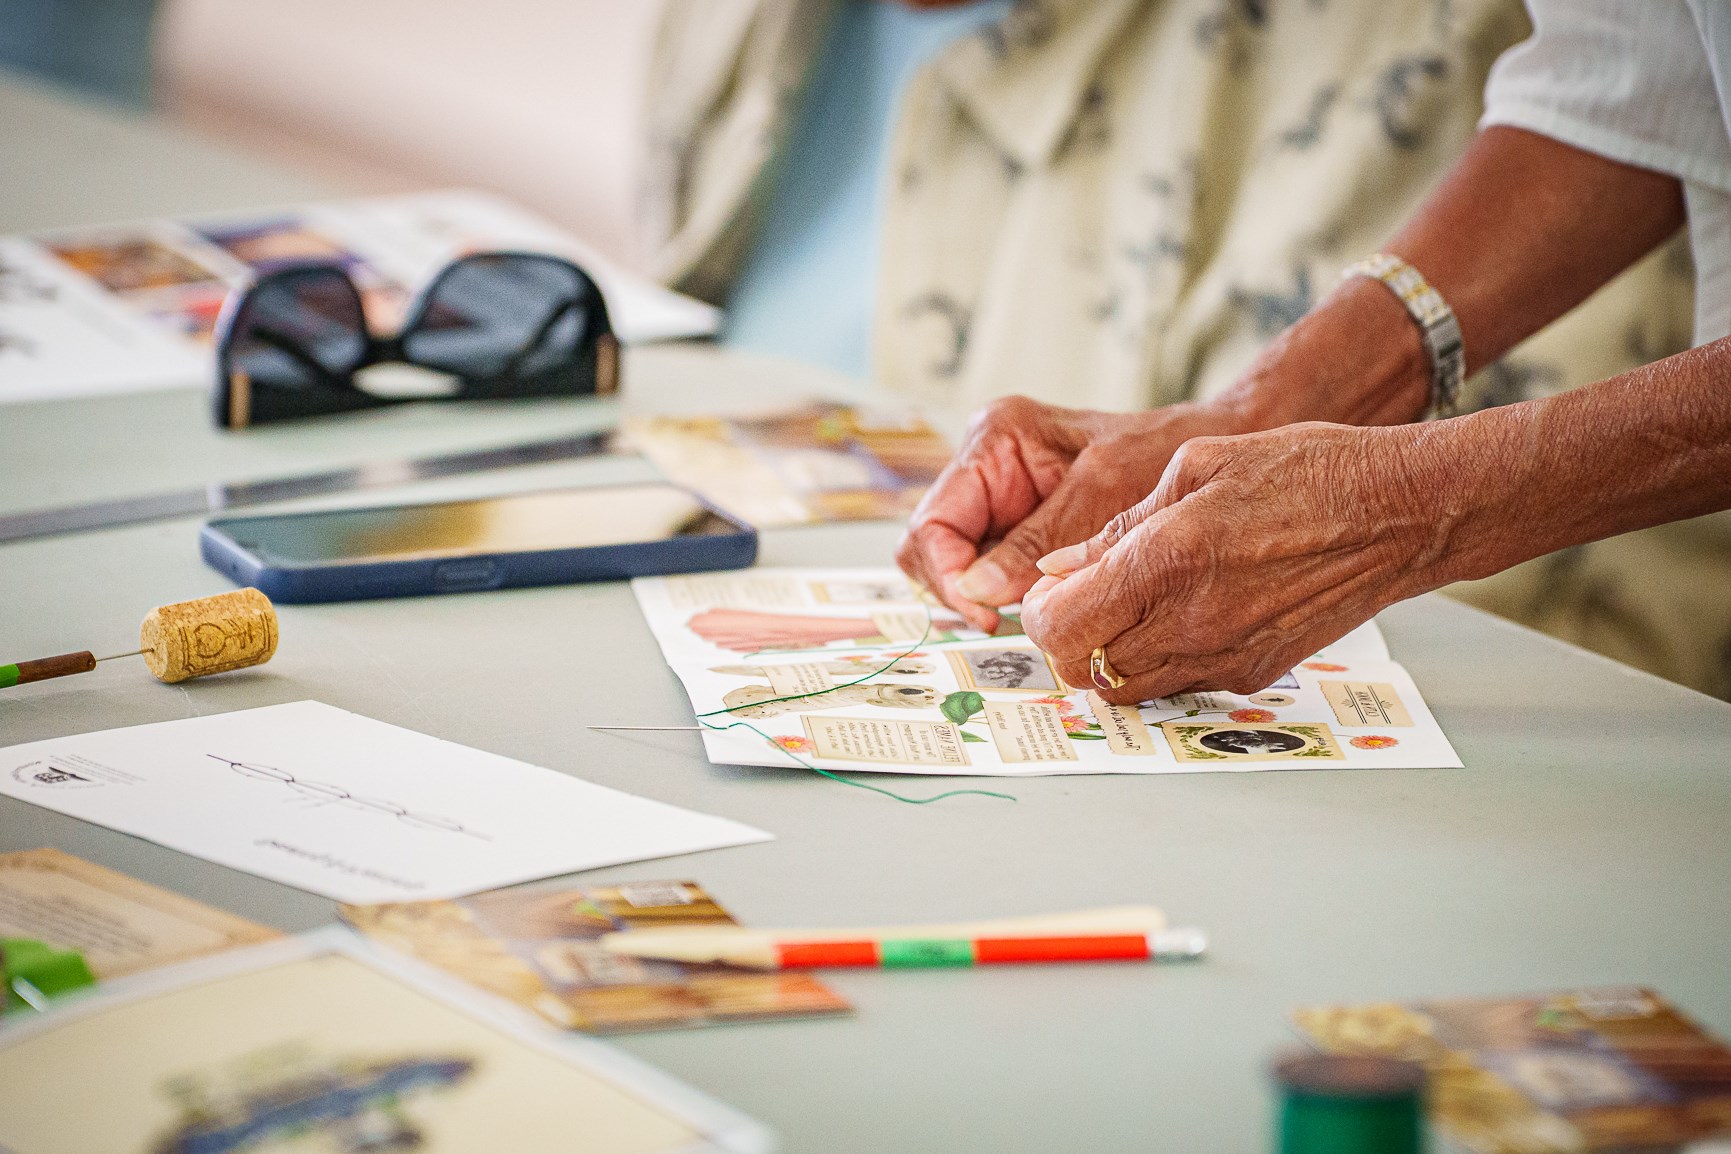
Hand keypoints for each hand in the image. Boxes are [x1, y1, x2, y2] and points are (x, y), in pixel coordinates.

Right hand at [895, 396, 1255, 631]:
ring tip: (1033, 611)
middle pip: (932, 546)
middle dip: (961, 588)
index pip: (933, 523)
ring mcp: (1000, 493)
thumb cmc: (1163, 450)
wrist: (1211, 439)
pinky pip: (991, 567)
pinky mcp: (1019, 520)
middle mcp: (986, 463)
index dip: (948, 577)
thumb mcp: (1102, 493)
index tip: (987, 615)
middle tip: (1005, 622)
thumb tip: (979, 590)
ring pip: (956, 563)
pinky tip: (1043, 603)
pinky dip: (1006, 592)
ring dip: (984, 594)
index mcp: (996, 437)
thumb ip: (1038, 540)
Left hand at [1020, 421, 1472, 702]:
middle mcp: (1191, 623)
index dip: (1041, 611)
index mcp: (1167, 561)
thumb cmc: (1306, 472)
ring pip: (1126, 689)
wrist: (1399, 514)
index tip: (1052, 588)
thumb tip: (1062, 568)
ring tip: (1130, 606)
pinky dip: (1156, 663)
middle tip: (1083, 598)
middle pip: (1084, 669)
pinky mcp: (1252, 676)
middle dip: (1069, 637)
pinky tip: (1179, 615)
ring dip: (1109, 656)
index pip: (1061, 626)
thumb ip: (1119, 526)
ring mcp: (1224, 658)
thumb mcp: (1197, 466)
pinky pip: (1176, 685)